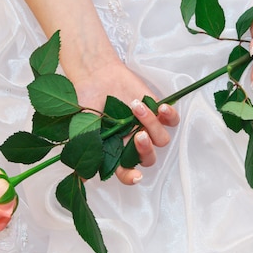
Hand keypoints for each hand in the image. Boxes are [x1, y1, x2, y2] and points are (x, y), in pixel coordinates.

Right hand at [66, 55, 179, 185]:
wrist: (96, 75)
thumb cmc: (87, 100)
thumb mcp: (81, 126)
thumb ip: (84, 148)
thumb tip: (81, 175)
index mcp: (115, 151)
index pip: (126, 172)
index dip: (131, 177)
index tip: (136, 176)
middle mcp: (132, 142)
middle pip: (148, 158)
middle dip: (145, 149)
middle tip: (138, 135)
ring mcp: (146, 127)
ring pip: (161, 140)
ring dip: (152, 125)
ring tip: (136, 107)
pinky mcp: (156, 111)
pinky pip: (172, 120)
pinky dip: (170, 115)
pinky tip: (161, 107)